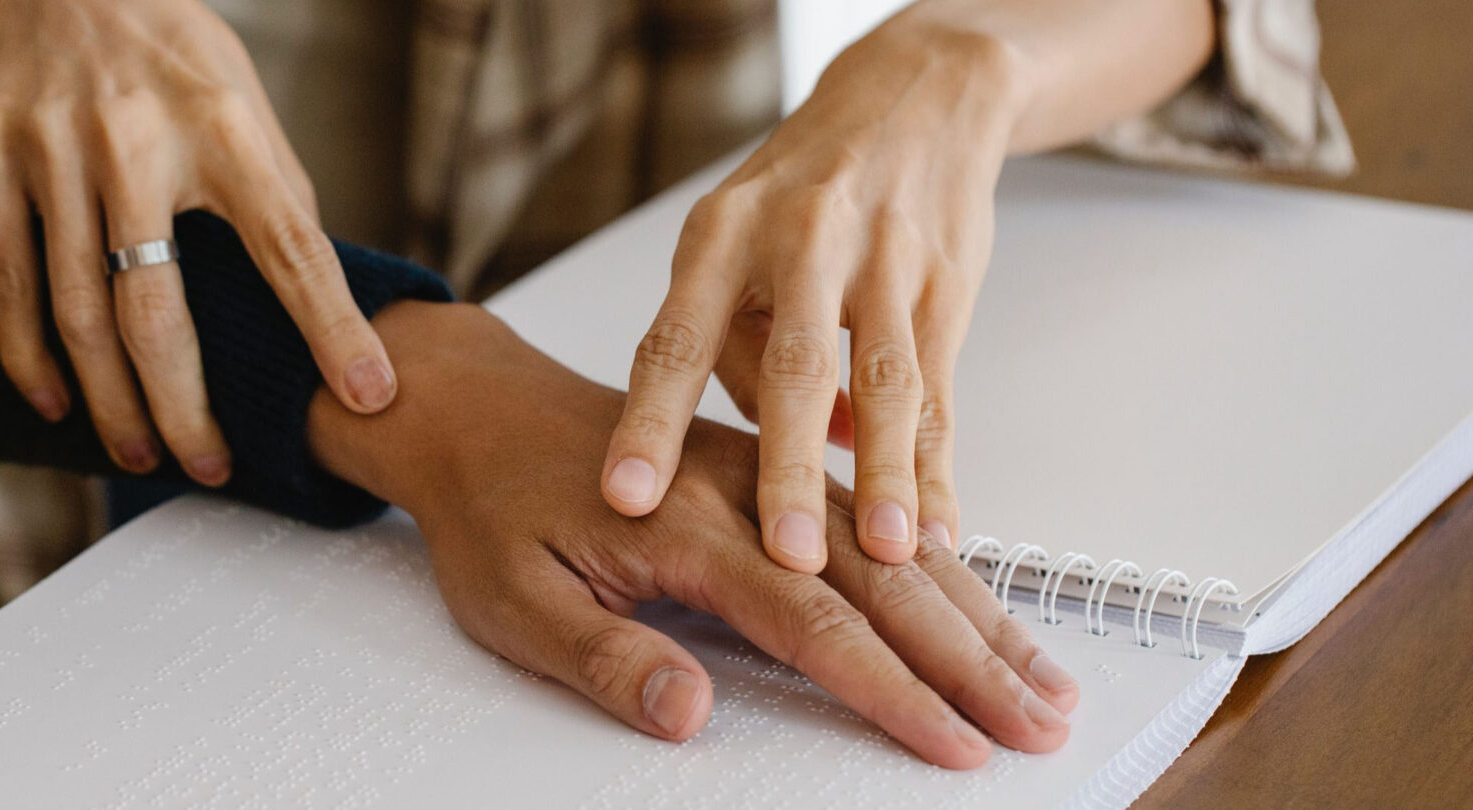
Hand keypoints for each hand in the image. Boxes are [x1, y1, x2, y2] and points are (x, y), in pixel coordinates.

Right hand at [0, 0, 395, 482]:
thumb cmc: (173, 59)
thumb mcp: (247, 102)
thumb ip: (277, 198)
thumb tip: (322, 309)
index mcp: (225, 123)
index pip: (291, 245)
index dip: (331, 329)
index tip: (367, 397)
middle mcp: (134, 136)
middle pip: (159, 309)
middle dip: (186, 407)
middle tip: (210, 467)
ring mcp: (52, 145)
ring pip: (77, 312)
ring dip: (110, 401)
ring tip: (139, 454)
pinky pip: (7, 280)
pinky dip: (29, 355)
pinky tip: (56, 402)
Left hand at [311, 302, 1077, 766]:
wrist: (473, 406)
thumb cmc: (490, 505)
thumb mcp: (511, 600)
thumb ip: (603, 659)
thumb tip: (691, 715)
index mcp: (685, 524)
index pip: (811, 620)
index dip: (889, 689)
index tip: (955, 743)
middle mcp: (743, 487)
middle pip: (881, 578)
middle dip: (970, 657)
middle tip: (1042, 720)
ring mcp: (764, 468)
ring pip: (891, 543)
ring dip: (975, 611)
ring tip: (1041, 675)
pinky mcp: (768, 462)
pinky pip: (871, 511)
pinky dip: (939, 558)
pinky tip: (983, 599)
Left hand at [603, 23, 1030, 570]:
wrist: (915, 96)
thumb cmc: (800, 192)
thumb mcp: (734, 242)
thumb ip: (737, 353)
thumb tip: (785, 460)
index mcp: (719, 235)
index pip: (672, 341)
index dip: (649, 424)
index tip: (624, 497)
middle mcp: (799, 241)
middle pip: (790, 367)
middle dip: (787, 469)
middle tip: (782, 555)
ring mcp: (881, 261)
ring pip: (884, 381)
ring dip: (886, 474)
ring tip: (886, 554)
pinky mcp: (947, 283)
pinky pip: (940, 388)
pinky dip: (937, 463)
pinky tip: (936, 526)